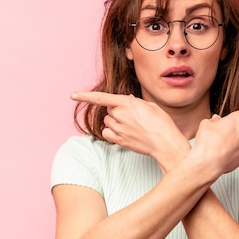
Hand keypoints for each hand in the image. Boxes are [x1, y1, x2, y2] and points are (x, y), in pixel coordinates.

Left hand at [71, 92, 189, 166]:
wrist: (165, 143)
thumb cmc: (161, 123)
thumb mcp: (150, 106)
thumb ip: (134, 102)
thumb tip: (125, 101)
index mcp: (128, 103)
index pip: (101, 98)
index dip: (85, 96)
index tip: (73, 95)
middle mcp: (120, 115)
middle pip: (109, 110)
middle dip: (117, 110)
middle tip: (133, 116)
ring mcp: (119, 129)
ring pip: (108, 121)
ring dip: (115, 121)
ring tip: (132, 126)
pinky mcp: (119, 140)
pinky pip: (107, 133)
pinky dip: (112, 132)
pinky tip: (124, 133)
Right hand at [192, 104, 238, 175]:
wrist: (207, 163)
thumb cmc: (206, 141)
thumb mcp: (207, 124)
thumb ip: (215, 120)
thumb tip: (217, 121)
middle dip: (235, 130)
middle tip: (219, 135)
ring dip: (233, 141)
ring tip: (218, 146)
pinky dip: (233, 152)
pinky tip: (222, 154)